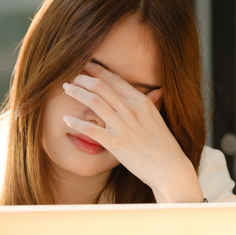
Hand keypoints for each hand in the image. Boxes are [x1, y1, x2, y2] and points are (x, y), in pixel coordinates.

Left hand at [62, 62, 202, 202]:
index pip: (115, 80)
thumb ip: (151, 103)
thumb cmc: (163, 145)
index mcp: (141, 102)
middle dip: (83, 79)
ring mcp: (122, 126)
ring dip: (77, 93)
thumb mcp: (157, 118)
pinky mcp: (115, 143)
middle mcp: (131, 110)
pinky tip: (65, 119)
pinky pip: (90, 129)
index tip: (87, 66)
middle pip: (101, 87)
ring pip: (94, 102)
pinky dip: (75, 122)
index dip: (98, 71)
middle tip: (72, 78)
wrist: (169, 168)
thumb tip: (155, 90)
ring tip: (66, 89)